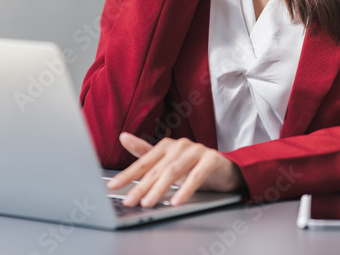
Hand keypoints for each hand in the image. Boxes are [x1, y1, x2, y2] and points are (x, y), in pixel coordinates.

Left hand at [106, 132, 243, 206]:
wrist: (226, 169)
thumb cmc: (193, 166)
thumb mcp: (168, 162)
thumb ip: (145, 152)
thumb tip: (123, 137)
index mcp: (166, 146)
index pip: (143, 162)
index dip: (128, 174)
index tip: (113, 186)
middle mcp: (179, 145)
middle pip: (157, 169)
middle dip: (141, 186)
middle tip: (129, 201)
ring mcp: (196, 150)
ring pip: (174, 171)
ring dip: (159, 188)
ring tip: (148, 203)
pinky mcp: (211, 159)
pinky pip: (197, 175)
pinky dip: (185, 189)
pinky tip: (176, 201)